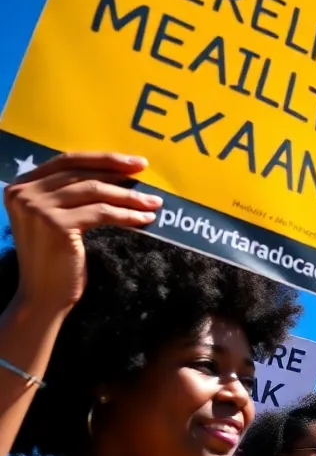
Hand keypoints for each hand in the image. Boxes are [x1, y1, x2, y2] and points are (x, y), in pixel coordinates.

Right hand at [4, 152, 160, 310]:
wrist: (42, 297)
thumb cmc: (55, 261)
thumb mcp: (57, 219)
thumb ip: (70, 195)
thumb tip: (115, 176)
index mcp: (21, 185)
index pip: (67, 161)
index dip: (101, 159)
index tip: (131, 161)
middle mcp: (24, 192)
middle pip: (80, 170)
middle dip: (117, 169)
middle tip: (145, 170)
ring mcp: (37, 207)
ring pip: (95, 191)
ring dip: (129, 196)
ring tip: (154, 201)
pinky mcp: (55, 224)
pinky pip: (101, 213)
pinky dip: (126, 214)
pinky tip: (144, 218)